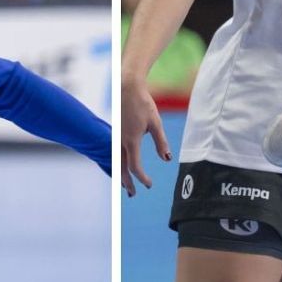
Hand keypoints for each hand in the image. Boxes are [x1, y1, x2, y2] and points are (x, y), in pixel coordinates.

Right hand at [120, 75, 171, 196]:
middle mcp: (121, 141)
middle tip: (133, 194)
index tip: (149, 184)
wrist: (127, 87)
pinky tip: (122, 165)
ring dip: (120, 174)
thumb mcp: (155, 123)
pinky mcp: (115, 132)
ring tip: (125, 185)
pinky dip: (117, 163)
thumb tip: (166, 159)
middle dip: (127, 183)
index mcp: (132, 141)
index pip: (135, 167)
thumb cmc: (143, 103)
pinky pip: (114, 153)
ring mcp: (116, 137)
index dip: (142, 178)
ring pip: (116, 161)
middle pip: (121, 168)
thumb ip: (160, 142)